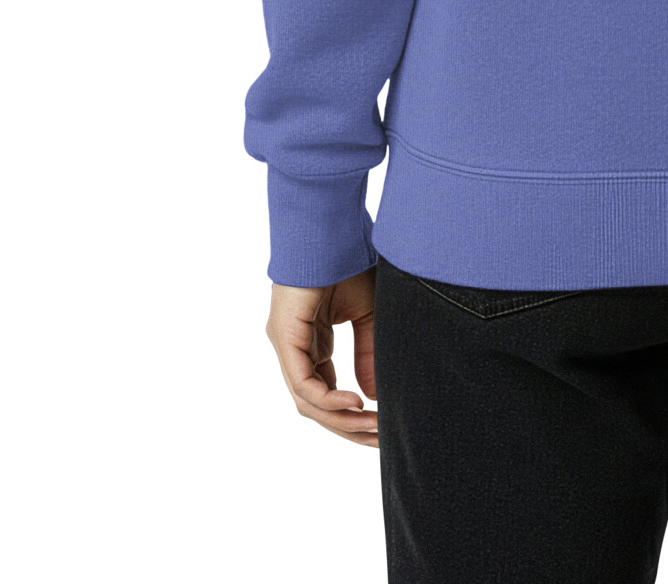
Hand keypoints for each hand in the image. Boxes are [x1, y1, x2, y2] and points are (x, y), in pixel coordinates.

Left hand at [266, 268, 379, 446]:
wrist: (333, 227)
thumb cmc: (350, 260)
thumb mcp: (368, 315)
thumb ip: (369, 353)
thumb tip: (374, 397)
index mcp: (312, 344)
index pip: (327, 392)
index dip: (353, 414)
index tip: (382, 427)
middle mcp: (295, 349)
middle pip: (317, 406)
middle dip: (349, 427)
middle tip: (379, 440)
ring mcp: (286, 345)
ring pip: (309, 401)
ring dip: (342, 419)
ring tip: (373, 426)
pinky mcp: (284, 337)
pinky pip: (303, 383)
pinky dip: (329, 399)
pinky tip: (355, 403)